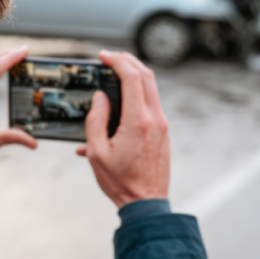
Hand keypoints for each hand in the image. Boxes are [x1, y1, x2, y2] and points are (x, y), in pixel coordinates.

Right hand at [76, 50, 169, 207]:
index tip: (104, 56)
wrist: (146, 202)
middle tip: (111, 57)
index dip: (117, 61)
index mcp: (138, 121)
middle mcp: (155, 119)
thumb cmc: (120, 181)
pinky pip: (151, 103)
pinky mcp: (163, 132)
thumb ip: (95, 121)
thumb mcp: (96, 152)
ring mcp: (162, 125)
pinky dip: (138, 93)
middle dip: (128, 60)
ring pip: (152, 88)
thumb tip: (100, 98)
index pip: (132, 78)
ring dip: (135, 75)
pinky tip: (121, 101)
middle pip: (146, 76)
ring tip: (116, 72)